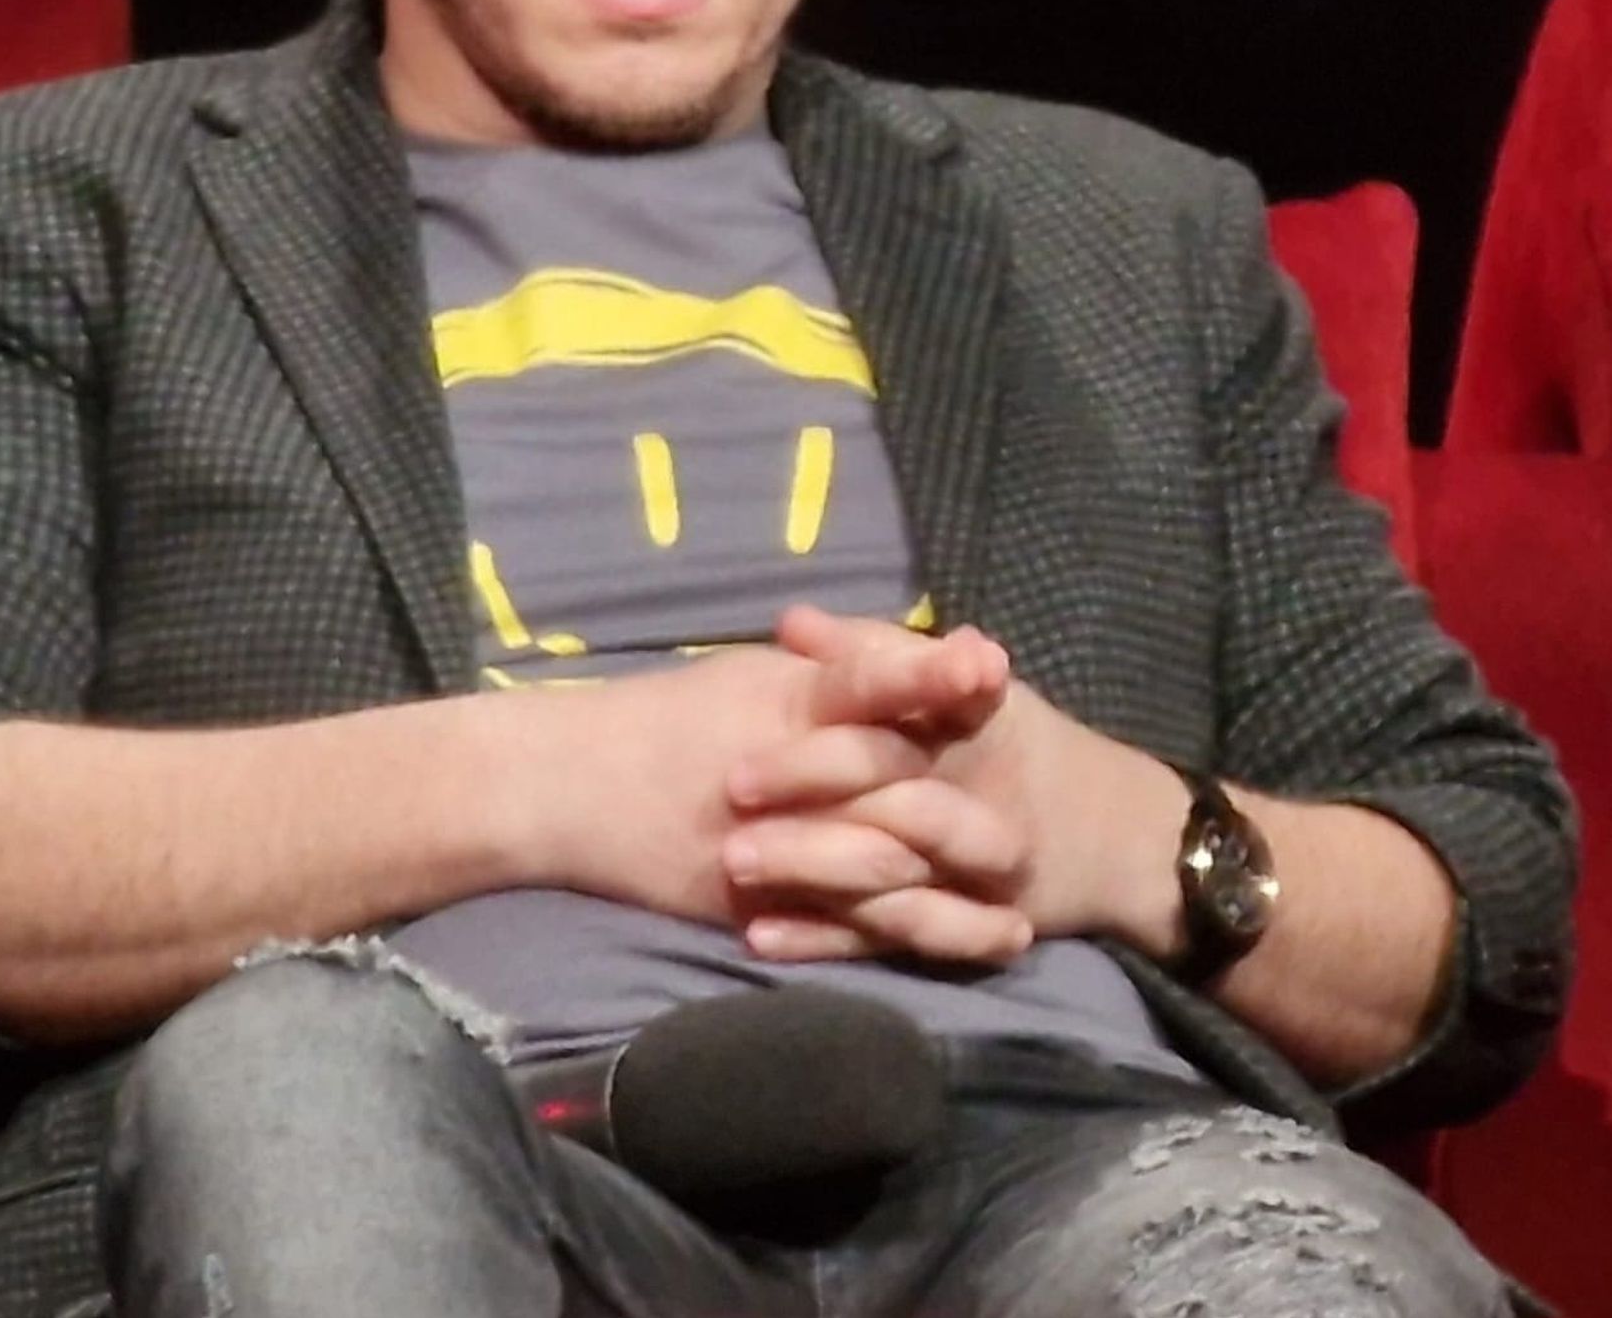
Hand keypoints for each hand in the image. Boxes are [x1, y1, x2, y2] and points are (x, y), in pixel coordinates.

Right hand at [539, 622, 1010, 928]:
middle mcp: (786, 774)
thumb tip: (897, 659)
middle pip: (890, 781)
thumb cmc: (664, 722)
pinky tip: (950, 952)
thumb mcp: (746, 680)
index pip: (869, 681)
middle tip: (1039, 822)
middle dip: (964, 797)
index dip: (931, 673)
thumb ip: (823, 671)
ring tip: (1022, 910)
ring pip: (878, 869)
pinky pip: (839, 927)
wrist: (572, 787)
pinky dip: (902, 938)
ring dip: (953, 891)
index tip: (991, 662)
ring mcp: (773, 843)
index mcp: (782, 704)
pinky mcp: (757, 902)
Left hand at [723, 606, 1186, 963]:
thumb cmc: (1011, 741)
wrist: (1113, 837)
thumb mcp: (956, 681)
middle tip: (733, 786)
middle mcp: (980, 804)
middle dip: (815, 789)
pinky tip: (760, 934)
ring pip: (887, 879)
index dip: (843, 705)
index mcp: (977, 726)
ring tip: (733, 863)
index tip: (772, 703)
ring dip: (809, 870)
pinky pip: (887, 939)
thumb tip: (791, 621)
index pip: (910, 710)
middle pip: (896, 800)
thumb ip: (872, 651)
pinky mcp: (958, 929)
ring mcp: (972, 876)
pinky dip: (824, 939)